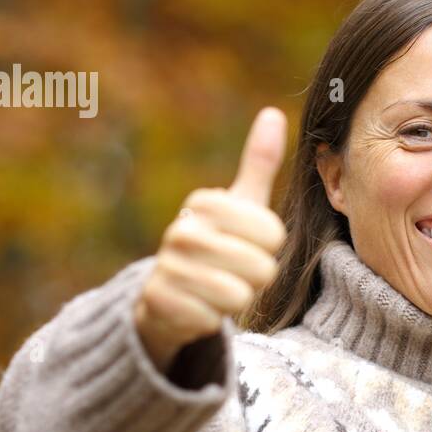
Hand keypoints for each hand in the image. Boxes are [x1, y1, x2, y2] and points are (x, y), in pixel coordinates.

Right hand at [133, 107, 287, 374]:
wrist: (169, 292)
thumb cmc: (217, 244)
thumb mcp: (241, 205)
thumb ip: (259, 163)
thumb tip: (272, 111)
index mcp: (206, 202)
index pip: (273, 234)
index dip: (268, 248)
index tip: (246, 244)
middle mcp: (181, 229)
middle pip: (261, 267)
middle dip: (255, 278)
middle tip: (232, 271)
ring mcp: (167, 266)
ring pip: (238, 295)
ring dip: (236, 300)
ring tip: (217, 288)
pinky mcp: (158, 303)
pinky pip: (213, 319)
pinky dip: (212, 320)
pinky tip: (197, 307)